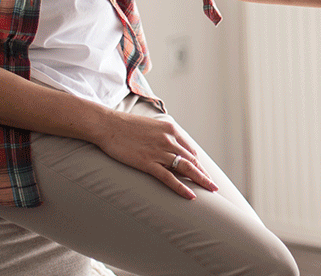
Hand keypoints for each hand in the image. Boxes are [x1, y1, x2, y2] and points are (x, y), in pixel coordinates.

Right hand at [94, 109, 218, 199]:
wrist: (107, 125)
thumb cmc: (126, 126)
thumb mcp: (151, 126)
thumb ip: (162, 135)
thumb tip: (169, 146)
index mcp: (171, 130)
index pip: (190, 150)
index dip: (198, 164)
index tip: (204, 173)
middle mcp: (169, 140)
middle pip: (192, 160)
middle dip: (203, 174)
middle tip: (213, 186)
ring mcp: (159, 151)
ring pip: (186, 168)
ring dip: (201, 180)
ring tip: (211, 190)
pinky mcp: (148, 162)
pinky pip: (169, 177)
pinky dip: (181, 187)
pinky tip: (190, 195)